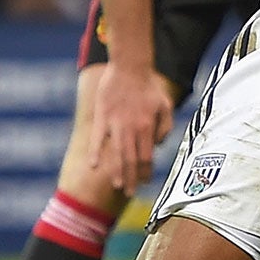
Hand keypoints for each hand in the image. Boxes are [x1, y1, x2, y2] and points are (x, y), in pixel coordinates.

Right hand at [88, 65, 174, 192]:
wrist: (129, 66)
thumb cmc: (149, 86)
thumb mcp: (165, 105)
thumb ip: (165, 127)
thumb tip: (157, 146)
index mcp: (148, 127)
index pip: (147, 157)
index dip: (147, 172)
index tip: (146, 182)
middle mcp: (132, 128)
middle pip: (132, 160)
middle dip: (132, 179)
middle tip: (131, 193)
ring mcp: (116, 124)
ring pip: (117, 153)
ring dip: (117, 172)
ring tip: (118, 185)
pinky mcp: (103, 117)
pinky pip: (98, 138)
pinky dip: (96, 153)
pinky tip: (94, 166)